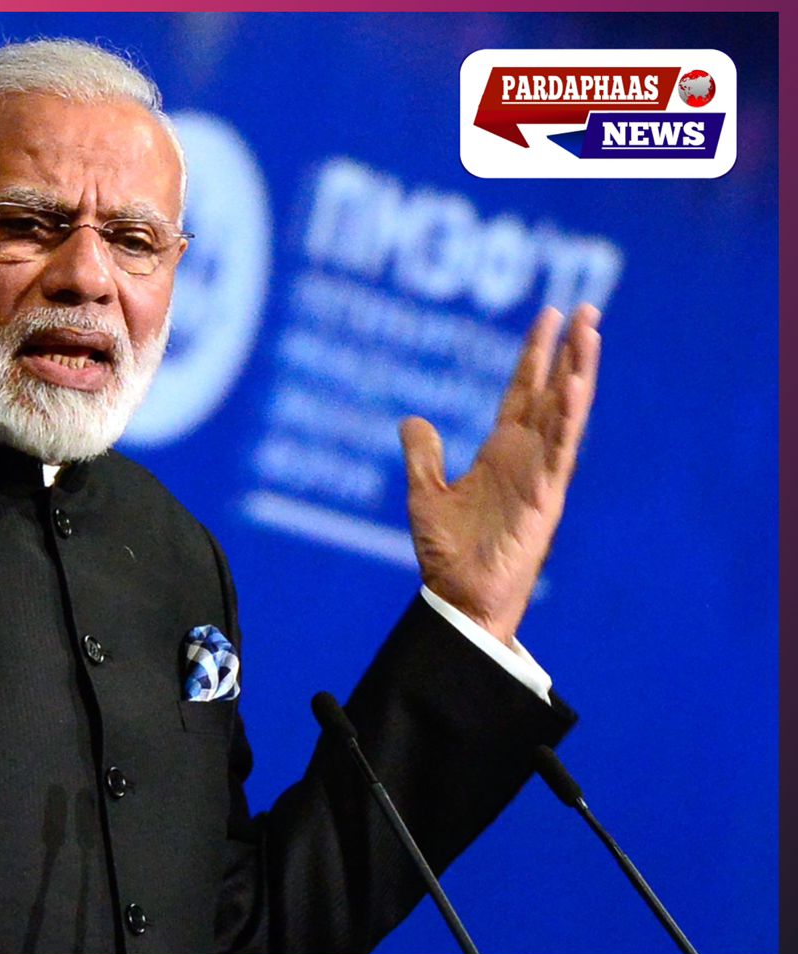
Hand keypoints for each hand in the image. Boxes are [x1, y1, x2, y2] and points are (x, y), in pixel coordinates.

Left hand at [400, 304, 601, 647]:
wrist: (460, 596)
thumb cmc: (448, 553)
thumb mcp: (425, 493)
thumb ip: (423, 455)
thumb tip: (412, 419)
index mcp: (501, 451)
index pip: (523, 390)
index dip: (536, 353)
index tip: (549, 316)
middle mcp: (526, 455)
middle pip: (554, 391)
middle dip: (570, 350)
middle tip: (586, 307)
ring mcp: (541, 472)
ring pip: (566, 412)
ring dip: (580, 371)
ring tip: (591, 329)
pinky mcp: (546, 494)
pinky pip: (561, 449)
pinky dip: (570, 417)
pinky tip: (577, 385)